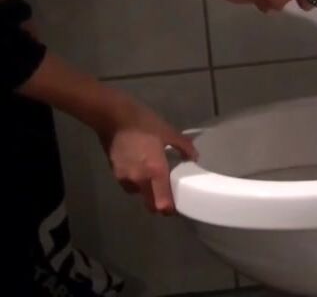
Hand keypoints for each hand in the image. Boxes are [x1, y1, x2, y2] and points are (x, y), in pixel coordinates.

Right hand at [96, 97, 197, 215]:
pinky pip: (129, 185)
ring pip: (139, 195)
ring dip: (147, 192)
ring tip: (155, 179)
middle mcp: (139, 180)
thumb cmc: (144, 123)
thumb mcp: (169, 132)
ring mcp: (125, 178)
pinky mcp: (114, 173)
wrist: (113, 116)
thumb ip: (184, 146)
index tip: (178, 206)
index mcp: (155, 172)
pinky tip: (141, 170)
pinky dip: (136, 183)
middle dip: (160, 204)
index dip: (170, 210)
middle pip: (150, 205)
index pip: (162, 205)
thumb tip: (193, 157)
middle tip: (169, 195)